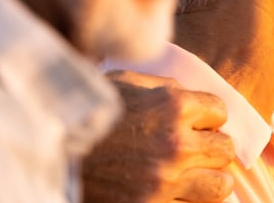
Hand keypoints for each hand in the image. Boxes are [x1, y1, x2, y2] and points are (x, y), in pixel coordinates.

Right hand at [82, 71, 235, 202]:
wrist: (48, 154)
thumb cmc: (83, 114)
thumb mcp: (121, 82)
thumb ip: (160, 86)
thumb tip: (188, 92)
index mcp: (171, 105)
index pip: (219, 111)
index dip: (207, 118)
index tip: (195, 124)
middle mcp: (175, 143)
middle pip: (225, 149)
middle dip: (211, 148)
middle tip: (193, 151)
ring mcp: (166, 180)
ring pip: (220, 185)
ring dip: (209, 180)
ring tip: (192, 177)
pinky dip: (188, 201)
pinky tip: (173, 193)